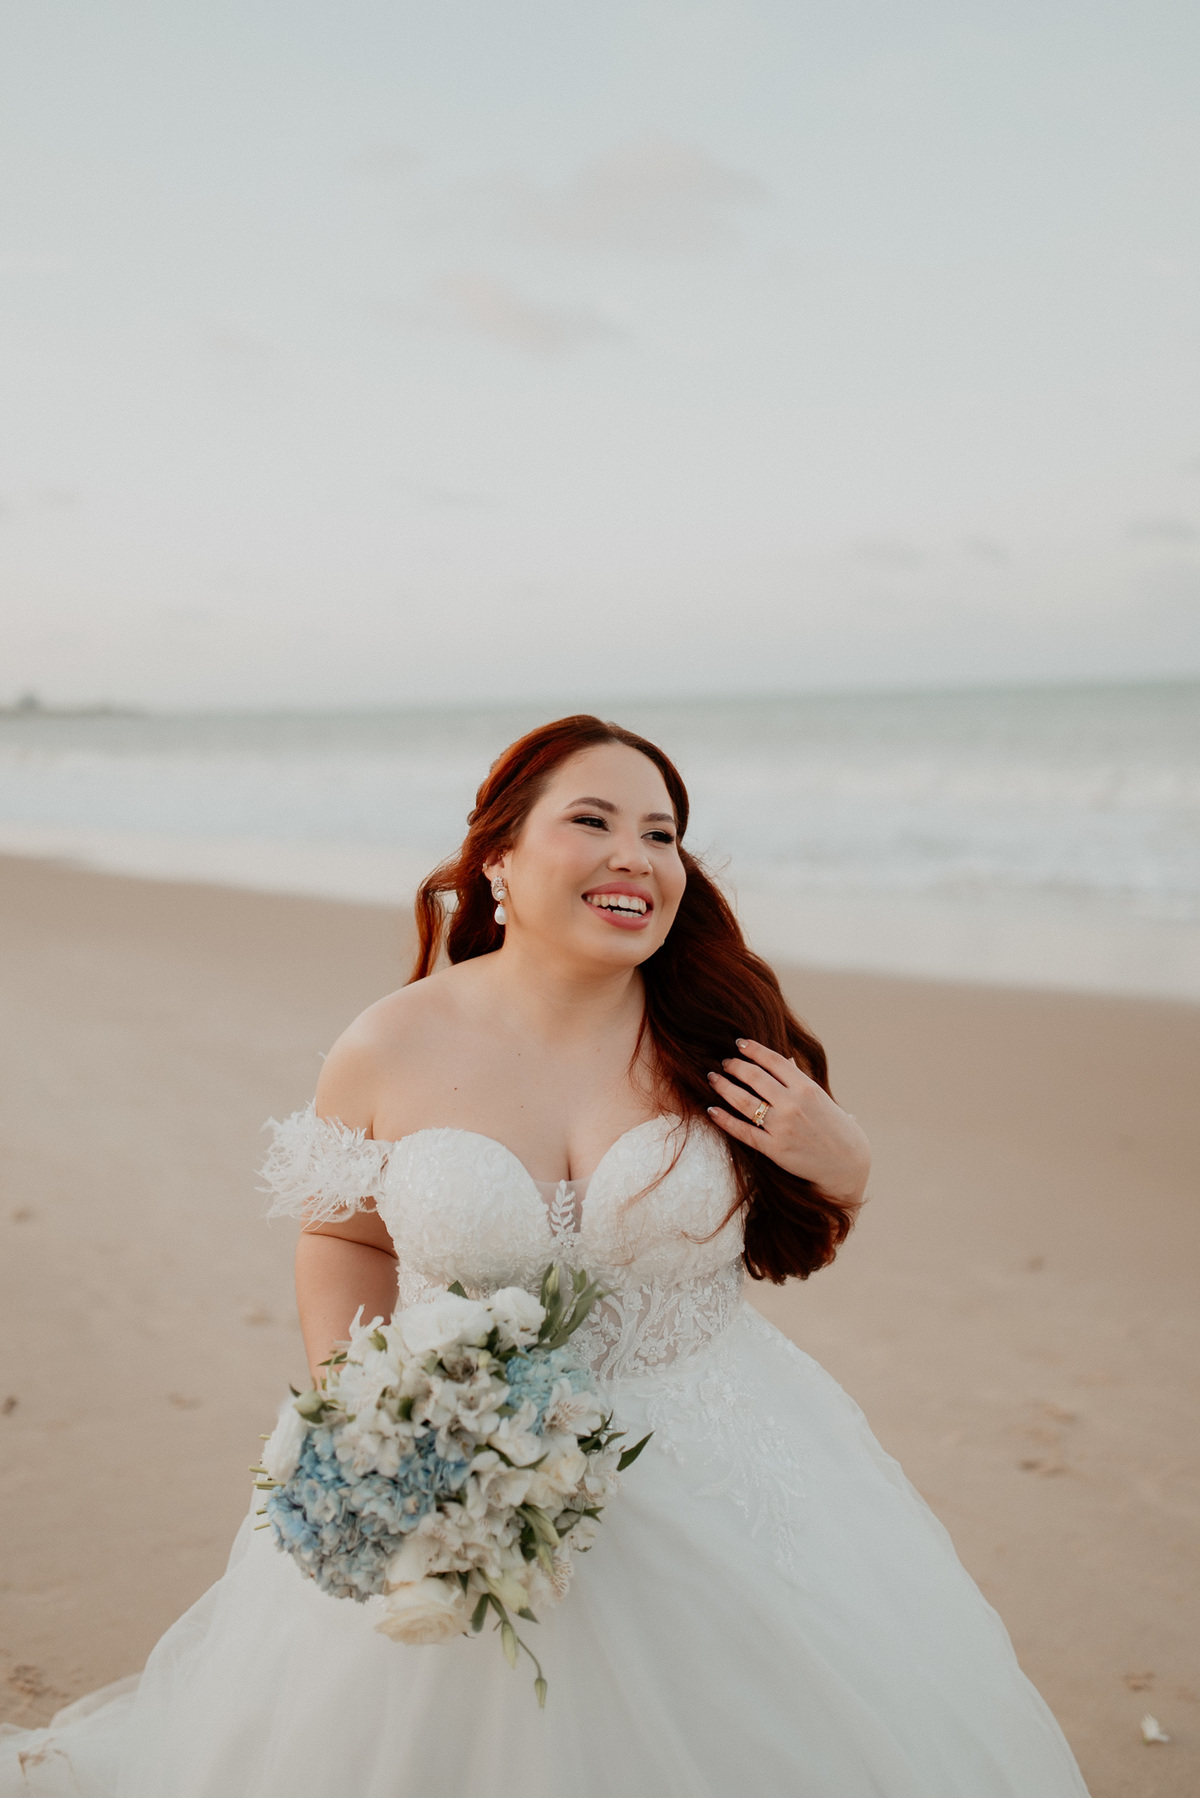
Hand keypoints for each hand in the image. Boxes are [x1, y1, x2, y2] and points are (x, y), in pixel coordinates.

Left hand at [706, 1038, 870, 1204]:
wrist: (847, 1165)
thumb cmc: (837, 1128)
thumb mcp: (823, 1099)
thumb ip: (801, 1081)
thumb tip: (786, 1061)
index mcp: (807, 1088)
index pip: (774, 1061)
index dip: (754, 1049)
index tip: (740, 1043)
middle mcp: (793, 1104)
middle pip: (755, 1077)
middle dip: (735, 1066)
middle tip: (724, 1062)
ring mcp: (782, 1127)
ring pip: (744, 1101)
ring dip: (724, 1087)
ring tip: (713, 1079)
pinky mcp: (774, 1149)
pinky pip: (743, 1131)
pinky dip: (725, 1119)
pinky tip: (712, 1110)